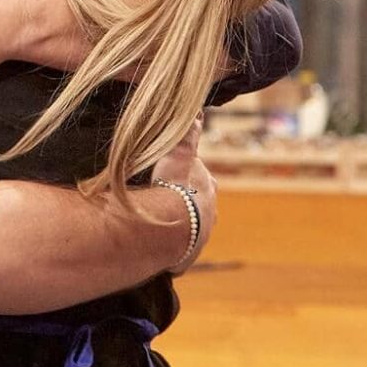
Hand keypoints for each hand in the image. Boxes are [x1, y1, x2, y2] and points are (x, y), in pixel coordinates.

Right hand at [154, 121, 215, 272]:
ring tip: (161, 228)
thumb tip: (197, 111)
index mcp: (208, 188)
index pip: (203, 179)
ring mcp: (200, 236)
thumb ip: (188, 134)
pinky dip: (169, 249)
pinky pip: (178, 252)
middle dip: (188, 205)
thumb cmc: (173, 186)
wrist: (171, 224)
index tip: (176, 178)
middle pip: (201, 206)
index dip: (190, 177)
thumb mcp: (179, 154)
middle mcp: (209, 213)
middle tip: (169, 203)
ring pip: (191, 230)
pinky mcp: (187, 256)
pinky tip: (157, 248)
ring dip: (179, 228)